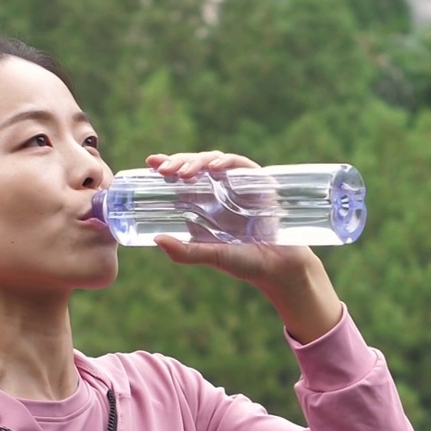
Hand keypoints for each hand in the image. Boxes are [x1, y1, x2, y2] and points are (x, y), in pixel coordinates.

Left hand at [146, 151, 342, 342]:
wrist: (279, 269)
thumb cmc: (245, 263)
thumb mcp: (211, 256)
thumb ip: (186, 252)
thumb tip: (157, 240)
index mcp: (205, 203)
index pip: (183, 177)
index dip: (168, 164)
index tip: (151, 161)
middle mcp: (221, 190)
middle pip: (196, 164)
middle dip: (179, 161)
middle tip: (163, 169)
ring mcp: (240, 185)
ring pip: (215, 161)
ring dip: (198, 161)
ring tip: (184, 172)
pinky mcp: (260, 183)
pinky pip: (241, 166)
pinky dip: (227, 163)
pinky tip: (214, 169)